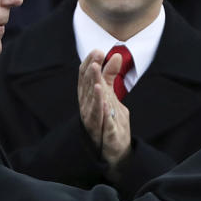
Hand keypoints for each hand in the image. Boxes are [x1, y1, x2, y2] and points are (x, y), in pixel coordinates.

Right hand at [78, 50, 130, 172]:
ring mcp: (92, 121)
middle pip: (86, 88)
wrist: (114, 149)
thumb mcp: (110, 94)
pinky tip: (104, 102)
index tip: (98, 51)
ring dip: (93, 91)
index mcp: (87, 97)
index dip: (90, 63)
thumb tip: (116, 55)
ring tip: (97, 78)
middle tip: (97, 58)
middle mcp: (86, 107)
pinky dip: (101, 112)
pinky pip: (100, 122)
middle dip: (91, 73)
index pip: (84, 77)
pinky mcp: (101, 133)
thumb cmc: (109, 120)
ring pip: (91, 104)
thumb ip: (110, 75)